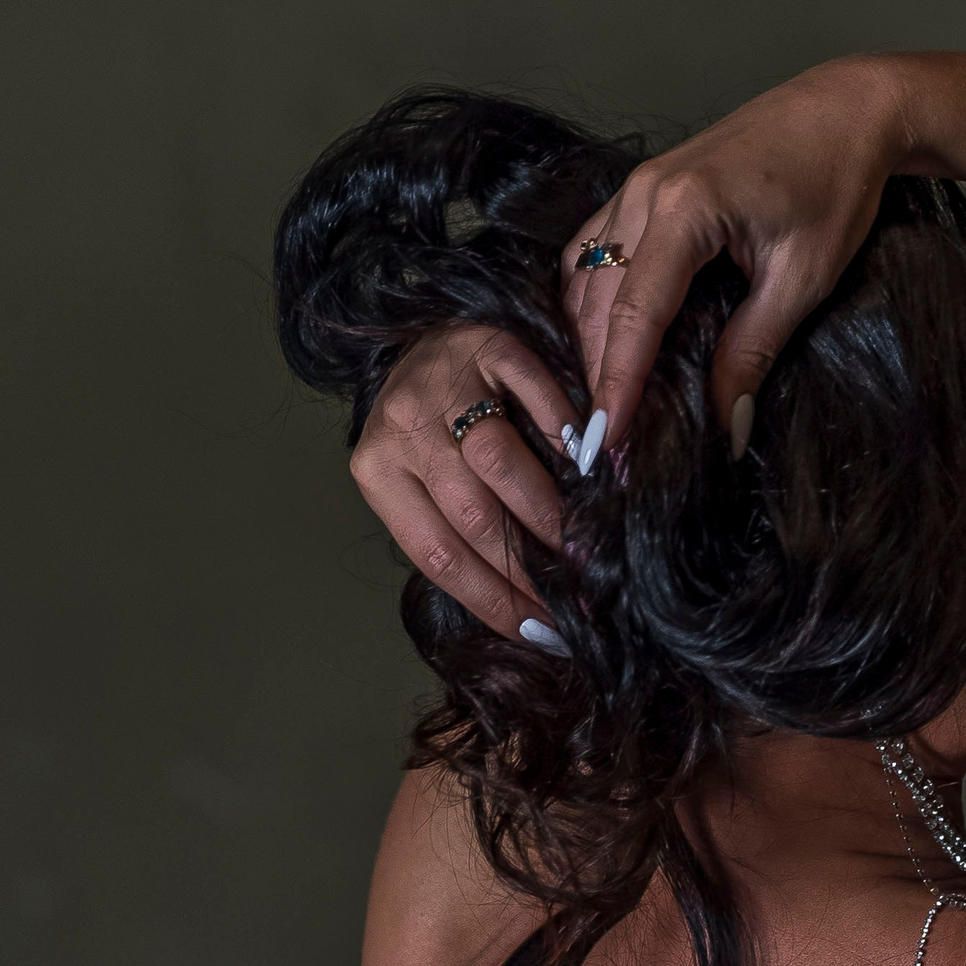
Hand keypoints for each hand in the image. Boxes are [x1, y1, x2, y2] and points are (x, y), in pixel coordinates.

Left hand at [349, 323, 573, 640]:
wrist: (431, 334)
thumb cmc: (434, 422)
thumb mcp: (423, 477)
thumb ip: (457, 529)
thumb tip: (525, 610)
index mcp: (377, 472)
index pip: (436, 553)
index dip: (491, 599)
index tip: (538, 632)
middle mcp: (400, 427)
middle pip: (471, 515)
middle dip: (528, 568)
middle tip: (574, 601)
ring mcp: (441, 381)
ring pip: (498, 465)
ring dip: (548, 516)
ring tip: (582, 551)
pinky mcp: (487, 345)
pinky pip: (535, 398)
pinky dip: (564, 437)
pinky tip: (588, 470)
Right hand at [562, 57, 907, 453]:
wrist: (845, 110)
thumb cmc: (835, 183)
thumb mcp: (803, 278)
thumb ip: (755, 351)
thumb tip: (727, 427)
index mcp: (684, 209)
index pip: (636, 315)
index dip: (619, 385)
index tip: (610, 443)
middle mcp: (644, 193)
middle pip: (600, 303)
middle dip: (599, 377)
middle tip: (604, 446)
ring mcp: (636, 186)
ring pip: (586, 279)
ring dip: (589, 344)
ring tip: (603, 407)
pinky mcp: (641, 188)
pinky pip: (593, 252)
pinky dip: (591, 303)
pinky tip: (602, 344)